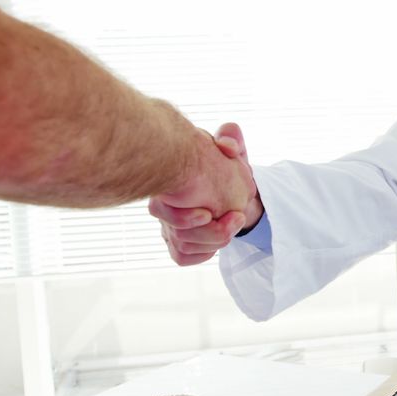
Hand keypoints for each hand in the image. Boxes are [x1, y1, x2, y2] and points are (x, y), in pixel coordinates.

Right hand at [150, 123, 262, 265]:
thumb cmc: (225, 164)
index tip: (211, 212)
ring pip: (183, 247)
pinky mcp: (176, 241)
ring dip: (214, 242)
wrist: (234, 187)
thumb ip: (230, 138)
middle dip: (212, 232)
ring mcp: (169, 225)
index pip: (160, 209)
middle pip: (176, 235)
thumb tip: (227, 145)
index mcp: (170, 184)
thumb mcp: (230, 147)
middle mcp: (163, 206)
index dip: (185, 217)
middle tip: (237, 218)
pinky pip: (182, 257)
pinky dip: (203, 254)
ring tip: (234, 225)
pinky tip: (216, 243)